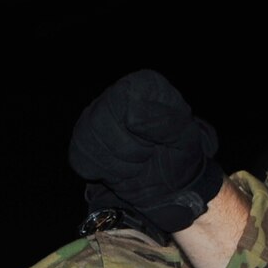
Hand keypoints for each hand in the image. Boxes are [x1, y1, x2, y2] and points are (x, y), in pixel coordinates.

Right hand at [68, 70, 224, 233]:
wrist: (168, 183)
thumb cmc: (178, 154)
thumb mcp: (187, 138)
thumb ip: (168, 122)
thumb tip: (133, 116)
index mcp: (144, 84)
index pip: (125, 96)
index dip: (140, 127)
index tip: (157, 139)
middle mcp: (114, 95)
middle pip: (102, 121)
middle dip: (129, 149)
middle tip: (147, 153)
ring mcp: (92, 118)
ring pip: (90, 142)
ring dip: (118, 165)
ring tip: (136, 162)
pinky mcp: (80, 143)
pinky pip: (81, 160)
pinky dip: (104, 173)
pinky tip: (120, 169)